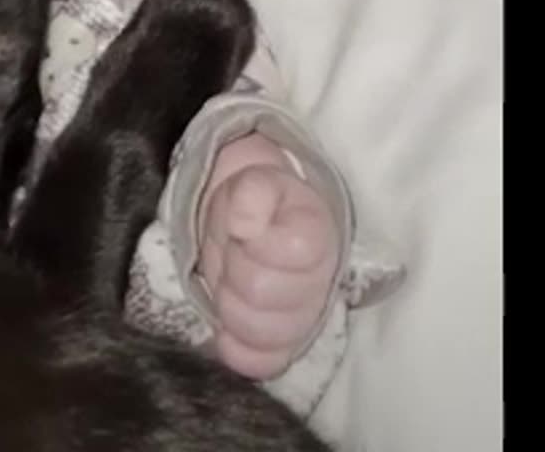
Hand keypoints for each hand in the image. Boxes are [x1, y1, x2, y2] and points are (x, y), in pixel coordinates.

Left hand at [196, 134, 338, 379]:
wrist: (257, 228)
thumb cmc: (257, 206)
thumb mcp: (253, 183)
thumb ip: (253, 193)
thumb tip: (244, 226)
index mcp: (316, 236)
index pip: (290, 250)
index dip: (256, 241)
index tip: (244, 231)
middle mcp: (318, 282)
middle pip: (262, 291)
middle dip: (234, 269)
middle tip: (232, 255)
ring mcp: (302, 318)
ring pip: (262, 330)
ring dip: (231, 306)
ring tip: (228, 285)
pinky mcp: (280, 346)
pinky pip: (264, 362)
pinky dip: (240, 350)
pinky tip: (226, 332)